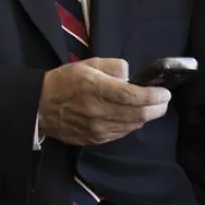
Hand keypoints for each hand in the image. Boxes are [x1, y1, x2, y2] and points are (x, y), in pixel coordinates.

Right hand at [37, 58, 170, 145]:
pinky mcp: (95, 140)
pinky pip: (122, 133)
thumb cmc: (64, 81)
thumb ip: (113, 67)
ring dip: (146, 117)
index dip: (154, 96)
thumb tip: (131, 77)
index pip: (134, 96)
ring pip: (133, 126)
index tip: (165, 92)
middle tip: (164, 100)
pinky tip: (133, 117)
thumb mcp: (88, 64)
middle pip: (139, 114)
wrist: (40, 107)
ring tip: (151, 107)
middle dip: (157, 108)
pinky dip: (132, 124)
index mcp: (97, 89)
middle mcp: (99, 112)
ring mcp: (98, 129)